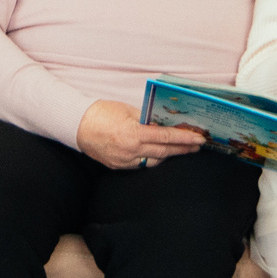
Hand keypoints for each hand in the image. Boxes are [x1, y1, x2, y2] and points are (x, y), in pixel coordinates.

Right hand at [76, 100, 204, 169]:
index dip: (185, 139)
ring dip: (169, 155)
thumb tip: (164, 124)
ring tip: (182, 149)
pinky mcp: (119, 166)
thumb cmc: (101, 113)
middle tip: (197, 146)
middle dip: (183, 149)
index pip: (166, 137)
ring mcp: (125, 161)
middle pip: (165, 152)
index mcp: (133, 134)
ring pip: (155, 160)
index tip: (199, 139)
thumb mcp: (128, 111)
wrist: (77, 126)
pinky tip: (161, 153)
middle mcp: (130, 151)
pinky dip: (153, 158)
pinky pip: (142, 165)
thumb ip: (147, 119)